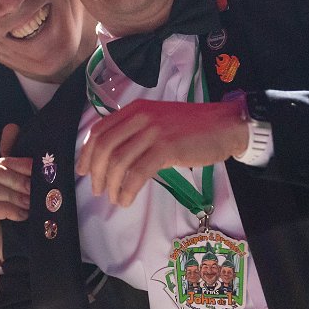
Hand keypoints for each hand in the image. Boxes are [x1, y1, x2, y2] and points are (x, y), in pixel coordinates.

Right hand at [0, 124, 29, 260]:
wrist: (15, 247)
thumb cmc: (17, 213)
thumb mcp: (19, 184)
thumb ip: (14, 159)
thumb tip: (11, 126)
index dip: (20, 164)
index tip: (37, 170)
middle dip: (18, 180)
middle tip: (35, 191)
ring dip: (16, 196)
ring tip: (30, 205)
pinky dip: (11, 209)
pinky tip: (22, 215)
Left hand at [75, 99, 247, 207]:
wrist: (225, 126)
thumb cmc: (194, 128)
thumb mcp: (159, 121)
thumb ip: (137, 132)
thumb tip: (115, 157)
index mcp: (136, 109)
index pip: (100, 130)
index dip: (87, 152)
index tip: (83, 170)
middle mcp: (141, 116)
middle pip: (105, 146)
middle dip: (96, 171)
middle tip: (98, 189)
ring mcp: (154, 131)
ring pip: (119, 161)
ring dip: (112, 184)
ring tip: (114, 198)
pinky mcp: (166, 148)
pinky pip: (138, 173)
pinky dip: (128, 189)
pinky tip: (127, 199)